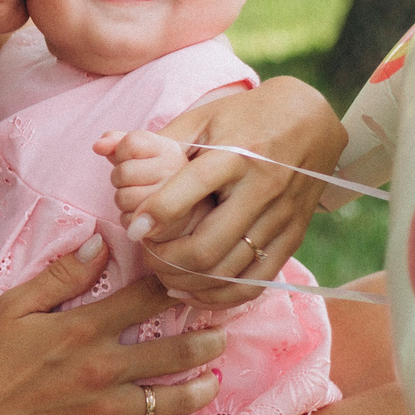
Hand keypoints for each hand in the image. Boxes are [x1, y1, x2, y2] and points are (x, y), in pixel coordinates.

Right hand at [0, 235, 225, 414]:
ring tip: (214, 375)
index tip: (194, 280)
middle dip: (207, 338)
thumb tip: (99, 244)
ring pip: (175, 398)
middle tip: (222, 329)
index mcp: (84, 329)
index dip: (176, 286)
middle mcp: (104, 368)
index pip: (146, 300)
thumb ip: (60, 277)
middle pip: (175, 350)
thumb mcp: (13, 308)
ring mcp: (107, 409)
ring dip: (203, 386)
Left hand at [94, 127, 185, 213]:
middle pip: (123, 172)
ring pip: (123, 197)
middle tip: (134, 182)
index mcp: (169, 149)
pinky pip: (127, 220)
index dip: (121, 152)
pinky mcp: (165, 224)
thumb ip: (117, 142)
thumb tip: (98, 146)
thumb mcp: (141, 153)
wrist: (182, 210)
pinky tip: (142, 213)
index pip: (130, 143)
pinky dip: (128, 218)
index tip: (131, 158)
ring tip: (138, 197)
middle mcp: (175, 170)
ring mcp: (173, 198)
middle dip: (120, 179)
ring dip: (123, 199)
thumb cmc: (155, 176)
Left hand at [117, 78, 342, 308]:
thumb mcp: (203, 119)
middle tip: (146, 255)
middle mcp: (262, 188)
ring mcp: (281, 218)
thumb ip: (154, 140)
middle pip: (209, 245)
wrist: (313, 122)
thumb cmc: (246, 118)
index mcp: (237, 153)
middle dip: (168, 259)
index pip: (192, 189)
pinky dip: (221, 296)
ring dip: (189, 282)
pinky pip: (256, 283)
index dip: (156, 213)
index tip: (132, 228)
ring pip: (230, 271)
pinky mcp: (293, 238)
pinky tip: (193, 291)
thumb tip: (101, 145)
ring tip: (163, 275)